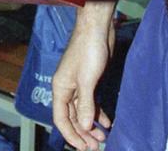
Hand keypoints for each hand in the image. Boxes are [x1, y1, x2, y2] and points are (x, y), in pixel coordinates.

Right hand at [52, 22, 113, 149]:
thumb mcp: (87, 80)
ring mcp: (78, 84)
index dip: (71, 135)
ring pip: (82, 111)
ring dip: (91, 125)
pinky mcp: (89, 80)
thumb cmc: (88, 51)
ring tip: (103, 138)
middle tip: (96, 146)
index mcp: (60, 87)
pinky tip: (107, 122)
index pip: (60, 118)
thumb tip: (85, 127)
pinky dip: (98, 113)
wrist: (97, 29)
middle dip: (82, 133)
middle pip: (71, 117)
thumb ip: (85, 104)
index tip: (83, 148)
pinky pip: (91, 102)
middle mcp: (67, 88)